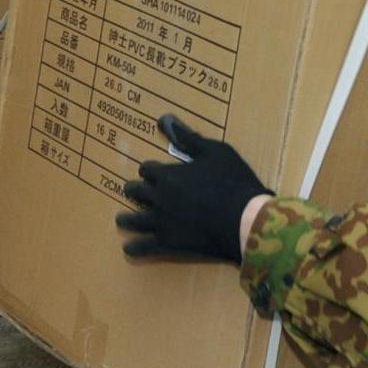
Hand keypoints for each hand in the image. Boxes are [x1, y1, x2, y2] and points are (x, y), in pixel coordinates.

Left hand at [116, 116, 268, 263]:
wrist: (245, 219)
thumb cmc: (233, 181)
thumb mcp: (214, 151)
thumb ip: (188, 138)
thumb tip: (164, 119)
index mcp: (168, 175)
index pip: (147, 169)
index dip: (149, 170)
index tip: (151, 171)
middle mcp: (159, 198)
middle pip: (136, 192)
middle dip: (134, 190)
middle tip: (132, 191)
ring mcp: (161, 223)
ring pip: (134, 220)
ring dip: (126, 218)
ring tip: (122, 219)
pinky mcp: (169, 244)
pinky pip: (144, 248)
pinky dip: (134, 248)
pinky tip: (129, 248)